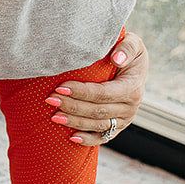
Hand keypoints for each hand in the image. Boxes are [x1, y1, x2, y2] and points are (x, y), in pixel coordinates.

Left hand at [45, 30, 147, 146]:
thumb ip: (127, 48)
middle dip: (72, 106)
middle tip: (50, 100)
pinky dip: (88, 140)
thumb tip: (116, 59)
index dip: (81, 92)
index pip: (103, 93)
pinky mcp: (118, 127)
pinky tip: (71, 137)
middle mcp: (130, 107)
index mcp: (133, 87)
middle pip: (97, 110)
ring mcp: (124, 120)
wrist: (134, 66)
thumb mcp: (133, 43)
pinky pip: (103, 137)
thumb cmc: (127, 51)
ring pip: (97, 125)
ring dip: (75, 122)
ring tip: (54, 117)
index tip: (60, 87)